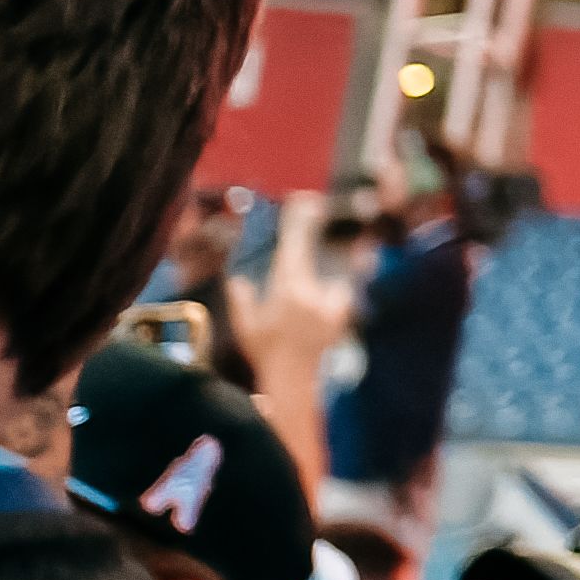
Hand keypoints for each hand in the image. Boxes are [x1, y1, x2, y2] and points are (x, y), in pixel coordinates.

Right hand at [240, 204, 361, 417]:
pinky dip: (334, 304)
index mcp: (285, 289)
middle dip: (308, 235)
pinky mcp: (342, 316)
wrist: (292, 379)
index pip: (292, 248)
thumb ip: (243, 300)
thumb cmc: (265, 352)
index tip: (302, 200)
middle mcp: (309, 291)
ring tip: (302, 314)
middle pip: (310, 256)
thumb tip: (237, 280)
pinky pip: (340, 300)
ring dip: (321, 291)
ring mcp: (328, 304)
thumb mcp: (247, 326)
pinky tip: (322, 320)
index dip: (298, 222)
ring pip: (330, 283)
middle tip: (311, 215)